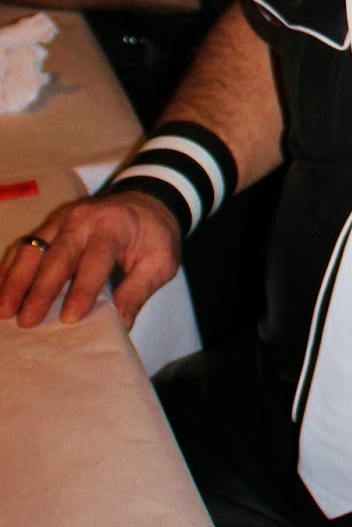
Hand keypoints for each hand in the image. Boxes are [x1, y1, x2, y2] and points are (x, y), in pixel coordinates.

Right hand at [0, 191, 180, 330]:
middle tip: (26, 321)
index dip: (83, 289)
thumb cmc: (154, 235)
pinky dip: (9, 269)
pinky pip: (24, 246)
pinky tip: (0, 293)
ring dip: (15, 280)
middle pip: (58, 254)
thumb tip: (121, 324)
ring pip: (32, 249)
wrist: (147, 202)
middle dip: (40, 289)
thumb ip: (139, 290)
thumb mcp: (161, 261)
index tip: (70, 318)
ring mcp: (62, 219)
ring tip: (3, 310)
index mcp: (115, 225)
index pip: (96, 258)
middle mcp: (84, 218)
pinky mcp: (49, 226)